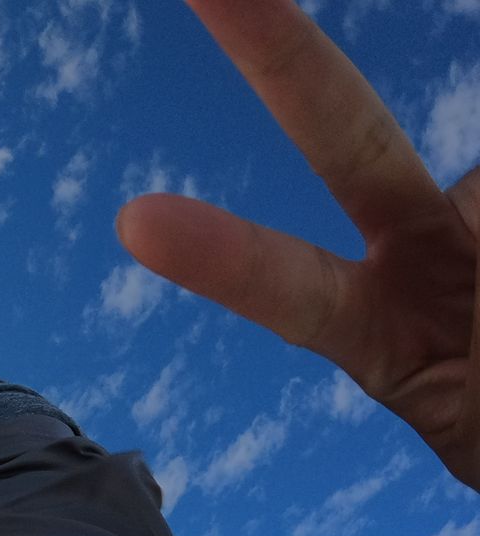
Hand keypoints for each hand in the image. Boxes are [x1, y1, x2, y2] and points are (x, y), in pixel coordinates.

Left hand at [117, 0, 478, 490]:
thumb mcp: (474, 430)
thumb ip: (459, 397)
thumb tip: (457, 298)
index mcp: (376, 328)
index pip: (291, 291)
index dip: (227, 259)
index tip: (135, 220)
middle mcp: (418, 245)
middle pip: (348, 141)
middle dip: (281, 60)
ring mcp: (470, 208)